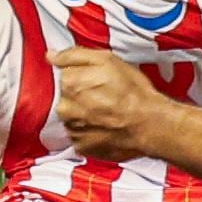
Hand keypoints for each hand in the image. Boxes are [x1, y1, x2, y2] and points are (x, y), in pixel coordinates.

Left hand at [49, 46, 161, 160]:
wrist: (150, 125)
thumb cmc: (133, 92)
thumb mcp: (107, 60)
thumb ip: (74, 55)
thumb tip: (51, 56)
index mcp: (69, 83)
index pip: (62, 76)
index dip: (80, 77)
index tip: (93, 81)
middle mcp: (65, 108)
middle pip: (64, 98)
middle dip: (80, 97)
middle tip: (103, 98)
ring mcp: (71, 129)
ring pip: (71, 118)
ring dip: (83, 115)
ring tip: (105, 114)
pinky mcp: (80, 146)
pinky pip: (79, 135)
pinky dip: (89, 131)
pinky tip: (104, 127)